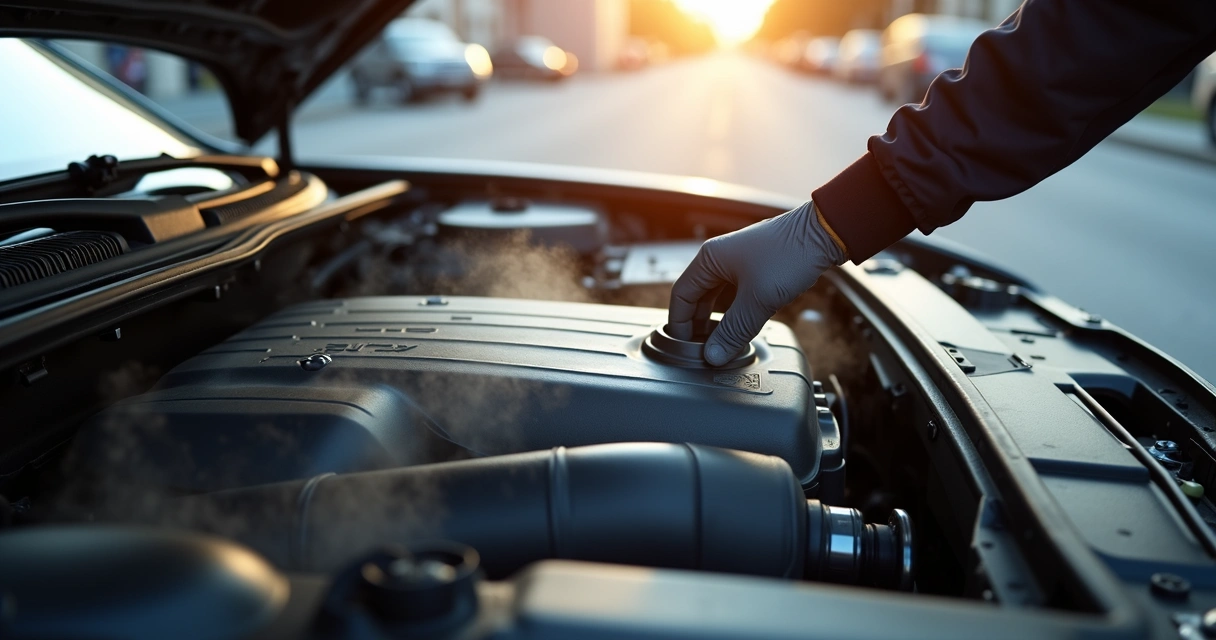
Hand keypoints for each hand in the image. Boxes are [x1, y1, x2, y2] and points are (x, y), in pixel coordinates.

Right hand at [667, 201, 844, 365]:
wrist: (826, 233)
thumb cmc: (791, 253)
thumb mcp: (759, 300)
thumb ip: (734, 331)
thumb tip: (714, 355)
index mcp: (710, 259)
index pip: (680, 295)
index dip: (679, 324)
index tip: (684, 347)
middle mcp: (720, 258)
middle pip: (697, 297)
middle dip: (697, 325)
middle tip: (702, 349)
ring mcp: (738, 262)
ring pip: (717, 297)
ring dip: (717, 320)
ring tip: (720, 342)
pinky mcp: (756, 269)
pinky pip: (735, 295)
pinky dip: (733, 313)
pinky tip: (740, 327)